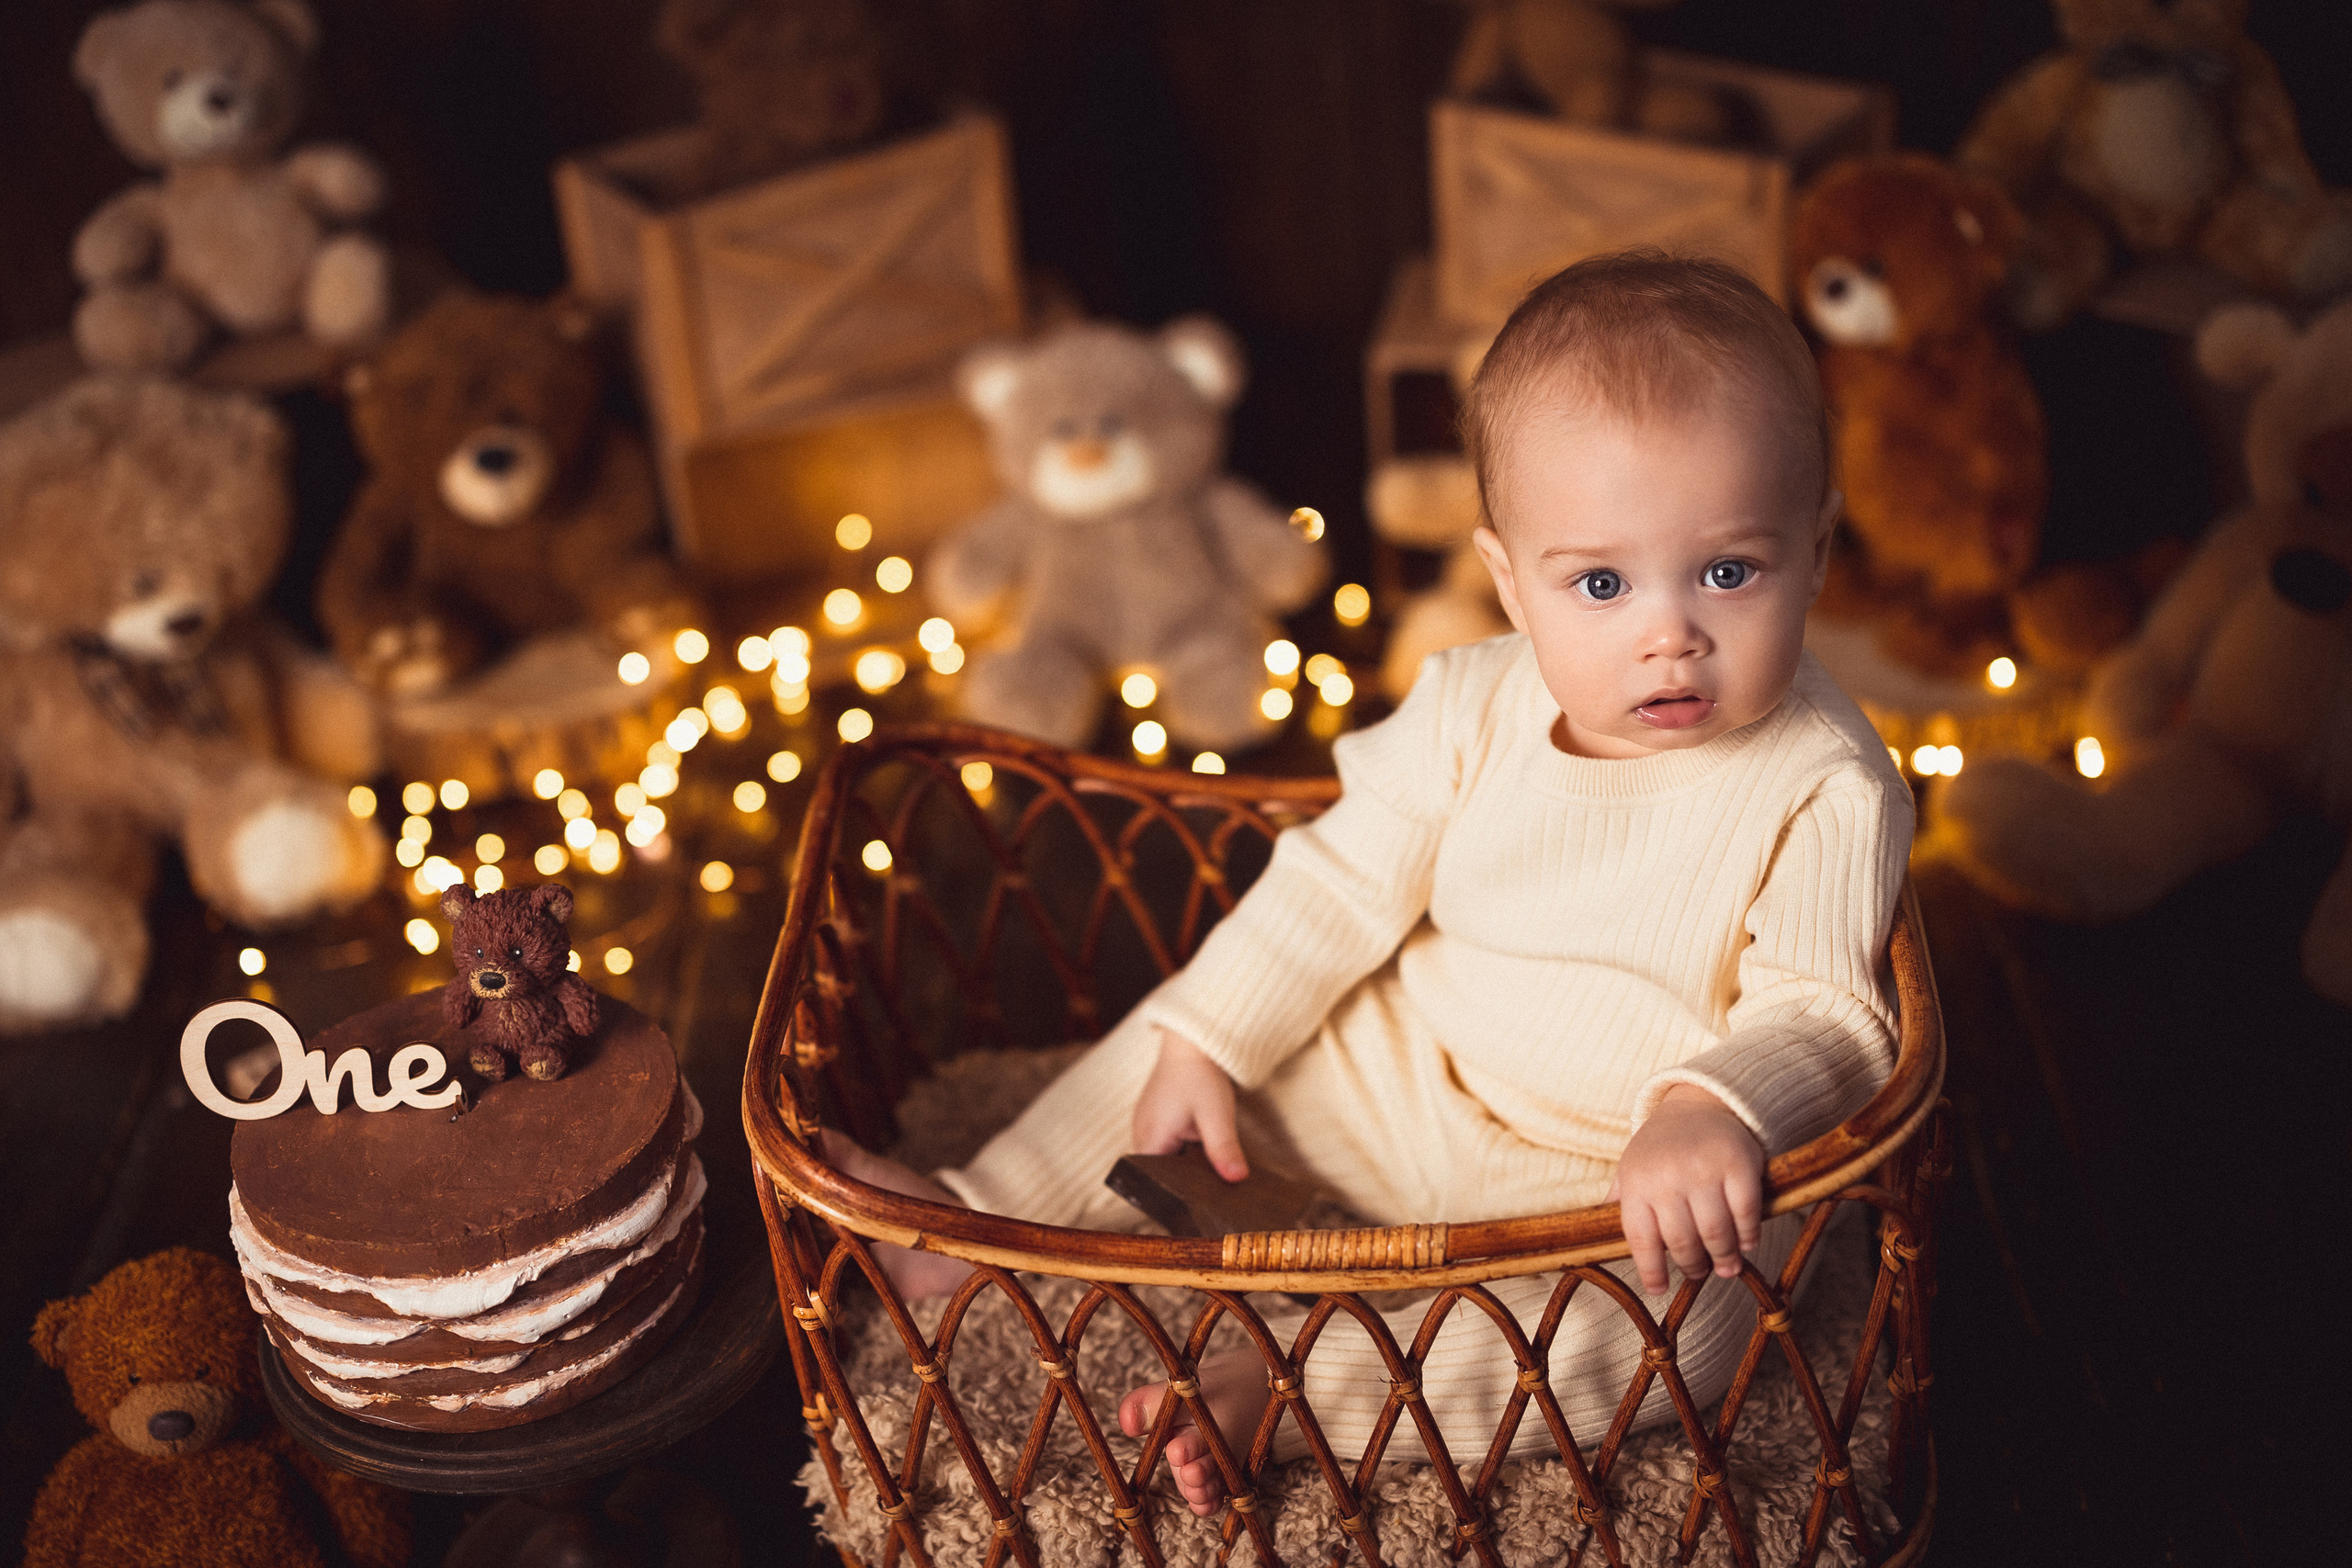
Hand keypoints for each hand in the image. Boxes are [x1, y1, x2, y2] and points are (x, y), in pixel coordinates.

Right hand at [1132, 1028, 1247, 1181]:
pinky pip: (1168, 1142)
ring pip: (1166, 1157)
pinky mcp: (1156, 1117)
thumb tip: (1235, 1178)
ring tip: (1208, 1154)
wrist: (1193, 1041)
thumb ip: (1223, 1149)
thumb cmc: (1201, 1075)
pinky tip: (1202, 1138)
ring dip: (1186, 1159)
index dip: (1177, 1191)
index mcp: (1148, 1138)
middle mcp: (1141, 1133)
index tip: (1201, 1194)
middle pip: (1160, 1172)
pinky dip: (1185, 1144)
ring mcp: (1147, 1124)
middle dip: (1185, 1176)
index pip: (1154, 1182)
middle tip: (1213, 1176)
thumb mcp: (1216, 1114)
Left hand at [1610, 1084, 1763, 1294]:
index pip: (1641, 1239)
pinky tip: (1746, 1243)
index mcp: (1637, 1182)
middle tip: (1699, 1273)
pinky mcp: (1738, 1164)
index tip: (1658, 1289)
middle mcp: (1667, 1177)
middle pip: (1682, 1242)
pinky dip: (1748, 1235)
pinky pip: (1746, 1213)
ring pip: (1715, 1233)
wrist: (1699, 1102)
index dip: (1651, 1270)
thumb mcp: (1632, 1167)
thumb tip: (1597, 1234)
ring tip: (1725, 1267)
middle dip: (1692, 1265)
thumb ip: (1621, 1200)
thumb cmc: (1662, 1146)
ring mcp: (1704, 1170)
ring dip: (1723, 1257)